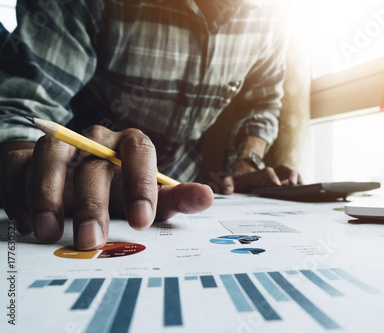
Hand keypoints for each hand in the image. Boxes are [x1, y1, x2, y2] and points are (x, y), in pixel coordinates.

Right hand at [0, 126, 213, 249]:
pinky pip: (19, 170)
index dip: (142, 184)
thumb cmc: (119, 190)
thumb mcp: (147, 197)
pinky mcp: (27, 156)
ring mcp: (60, 144)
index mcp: (129, 144)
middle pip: (94, 164)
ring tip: (50, 232)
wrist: (74, 175)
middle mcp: (96, 139)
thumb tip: (207, 198)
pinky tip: (28, 224)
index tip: (144, 221)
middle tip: (93, 240)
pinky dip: (21, 196)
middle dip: (94, 203)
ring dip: (48, 195)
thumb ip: (174, 200)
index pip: (140, 152)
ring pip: (51, 158)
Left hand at [221, 161, 302, 193]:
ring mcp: (279, 176)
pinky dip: (301, 184)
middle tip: (294, 185)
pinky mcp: (284, 181)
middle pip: (284, 169)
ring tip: (303, 188)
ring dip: (298, 178)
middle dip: (291, 175)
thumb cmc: (240, 180)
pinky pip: (296, 180)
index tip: (276, 184)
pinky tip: (305, 192)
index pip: (267, 172)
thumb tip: (227, 192)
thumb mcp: (231, 181)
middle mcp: (272, 173)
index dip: (272, 176)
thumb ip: (227, 184)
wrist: (246, 174)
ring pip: (292, 173)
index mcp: (259, 174)